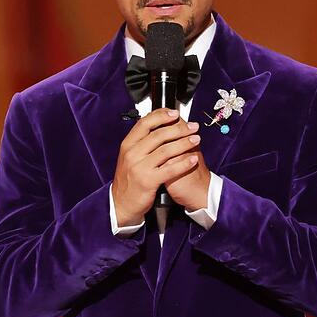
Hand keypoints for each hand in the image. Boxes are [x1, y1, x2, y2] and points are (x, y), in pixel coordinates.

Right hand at [111, 108, 201, 225]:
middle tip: (193, 126)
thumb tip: (158, 125)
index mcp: (128, 145)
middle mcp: (132, 153)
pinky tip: (193, 159)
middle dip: (179, 128)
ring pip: (166, 150)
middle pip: (158, 134)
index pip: (145, 123)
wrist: (120, 203)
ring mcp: (139, 167)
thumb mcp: (129, 157)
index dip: (161, 116)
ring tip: (196, 139)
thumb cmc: (128, 179)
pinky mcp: (148, 181)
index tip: (175, 113)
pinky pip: (170, 169)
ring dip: (184, 143)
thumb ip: (141, 142)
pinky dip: (183, 163)